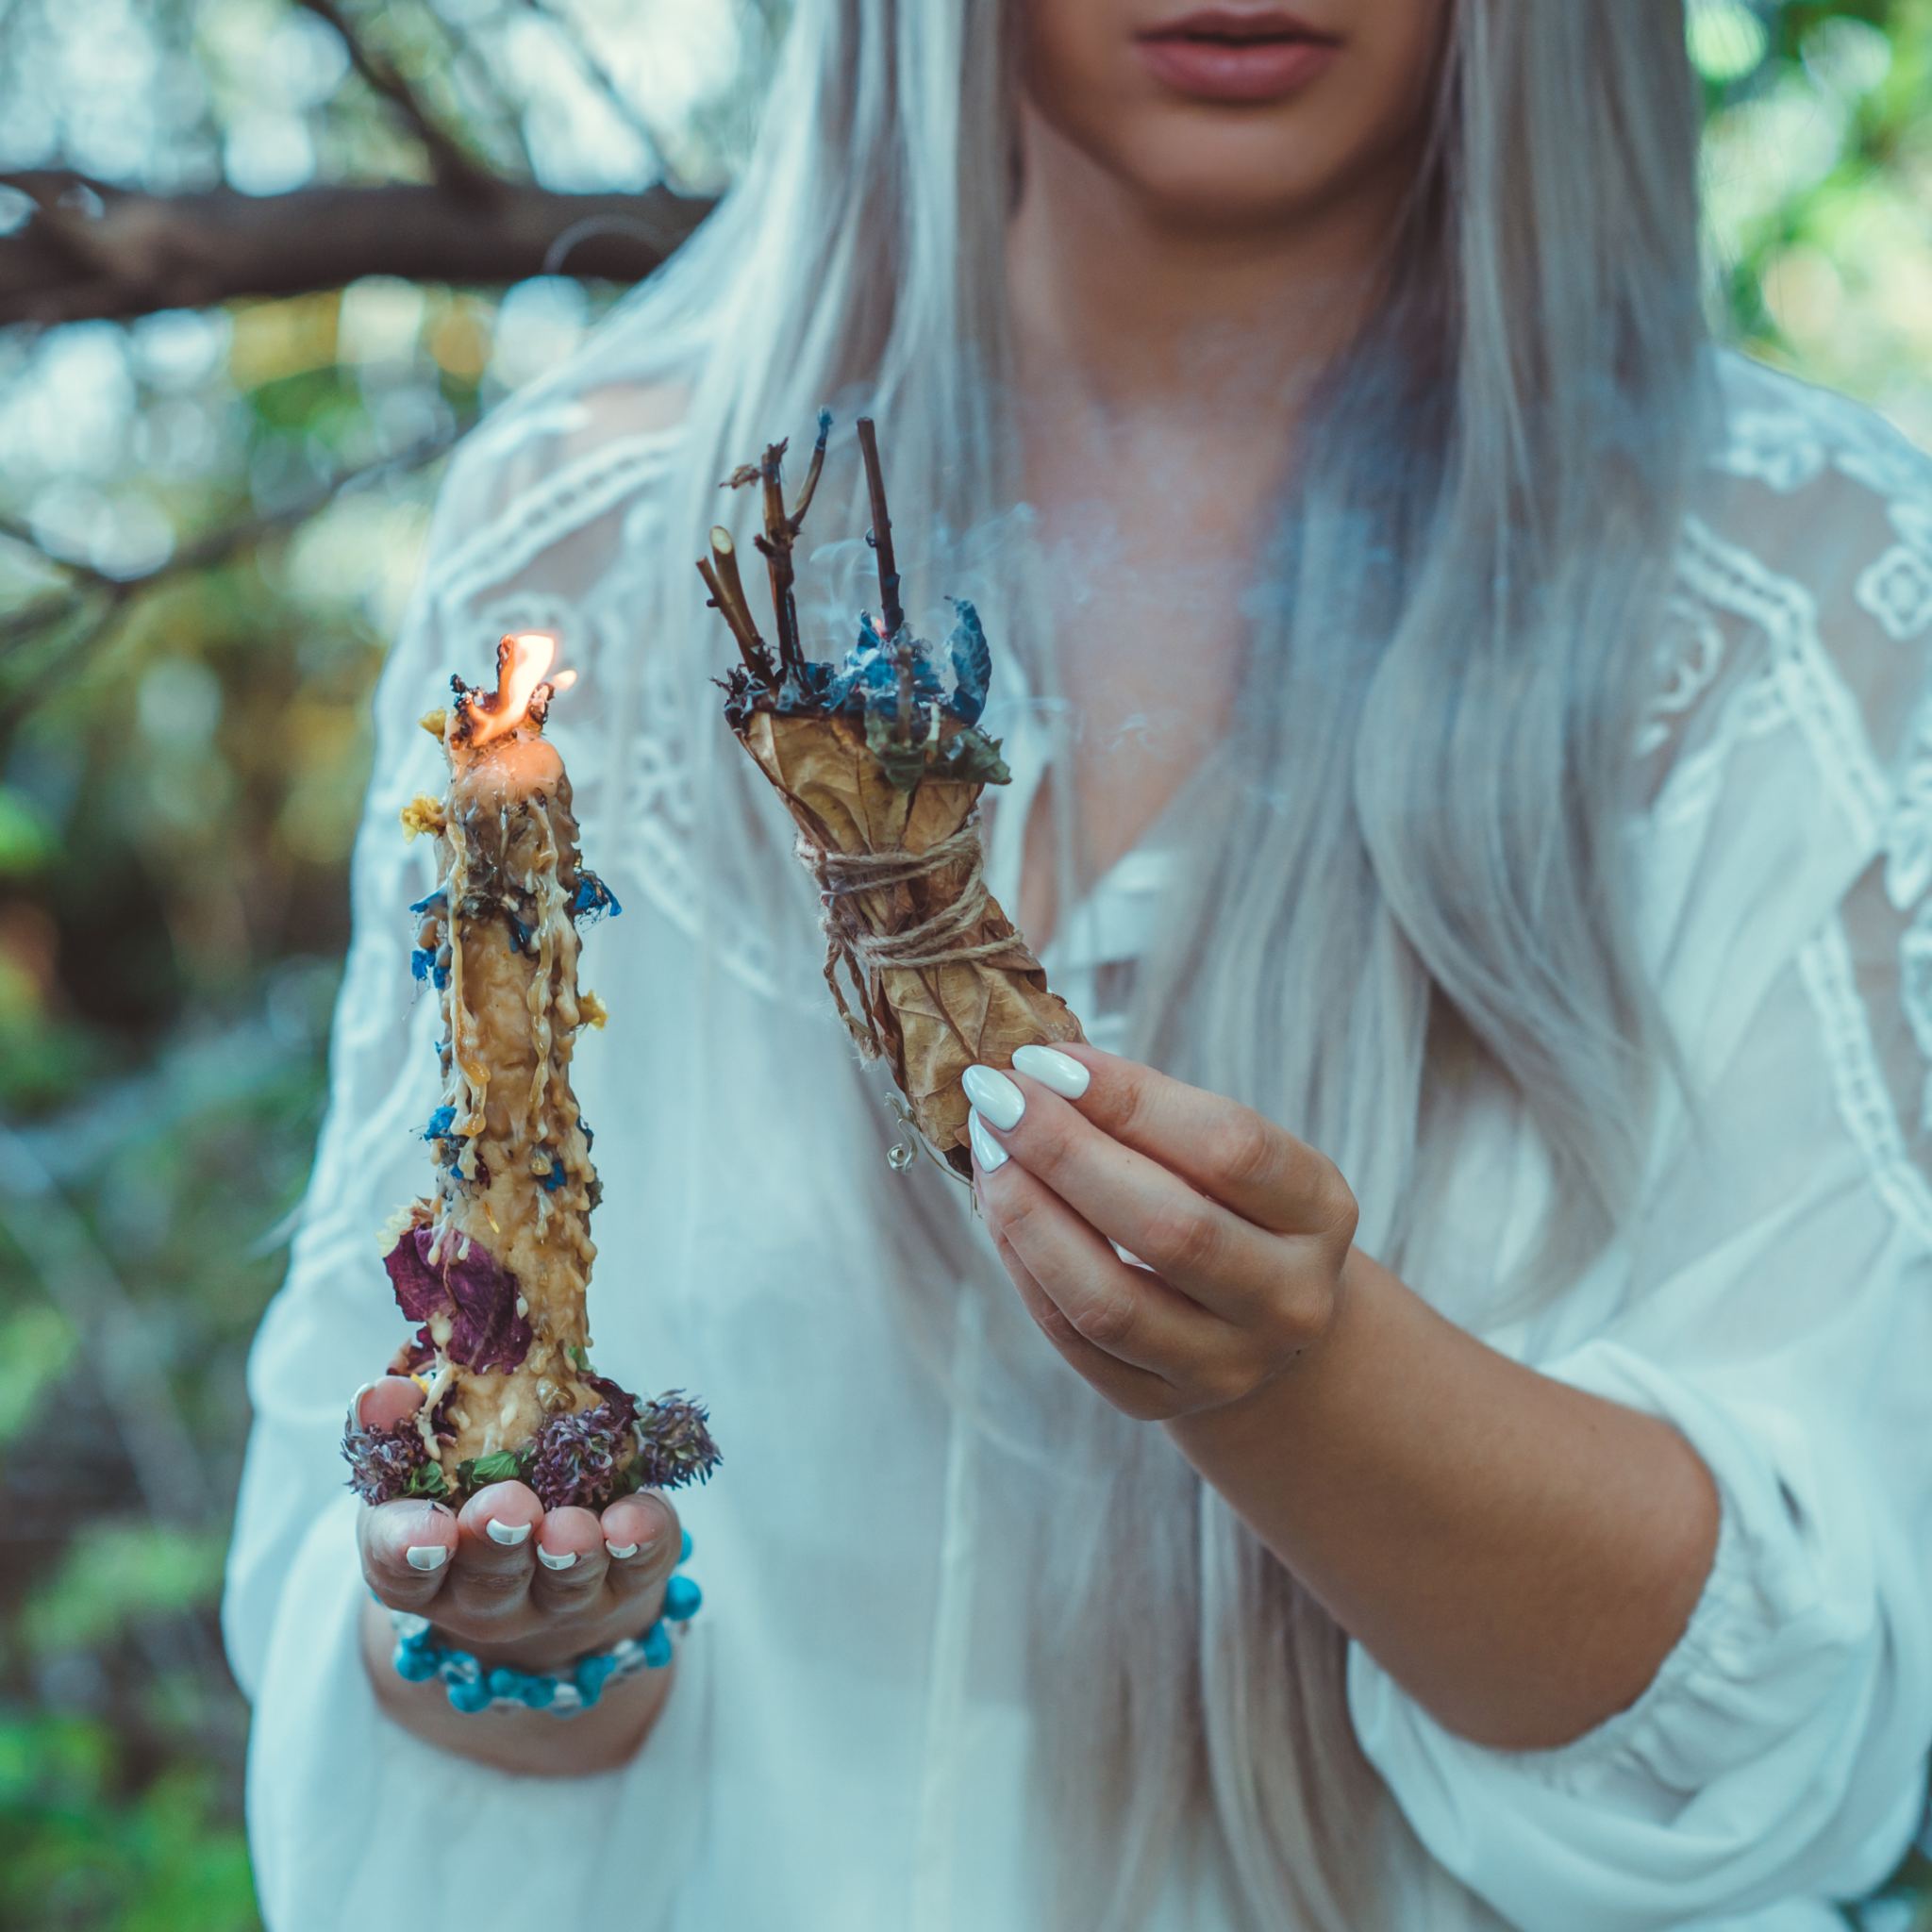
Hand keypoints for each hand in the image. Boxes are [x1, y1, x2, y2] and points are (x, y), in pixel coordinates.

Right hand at [355, 1378, 681, 1672]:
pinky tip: (635, 1520)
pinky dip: (640, 1541)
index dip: (409, 1551)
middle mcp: (486, 1596)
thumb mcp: (423, 1460)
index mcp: (423, 1562)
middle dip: (499, 1541)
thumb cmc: (467, 1490)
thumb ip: (404, 1426)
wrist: (543, 1558)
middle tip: (511, 1507)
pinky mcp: (627, 1581)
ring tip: (574, 1526)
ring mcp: (558, 1599)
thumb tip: (385, 1391)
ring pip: (564, 1584)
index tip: (428, 1532)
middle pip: (489, 1581)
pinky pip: (640, 1565)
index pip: (402, 1570)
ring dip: (570, 1553)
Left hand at [965, 1044, 1357, 1421]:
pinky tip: (997, 1209)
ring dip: (1031, 1217)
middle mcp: (1288, 1299)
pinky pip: (1073, 1340)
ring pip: (1110, 1303)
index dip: (1130, 1098)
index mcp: (1320, 1213)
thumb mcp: (1222, 1150)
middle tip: (997, 1096)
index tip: (1047, 1059)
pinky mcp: (1159, 1402)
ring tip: (988, 1152)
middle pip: (1169, 1229)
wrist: (1257, 1320)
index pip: (1230, 1148)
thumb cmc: (1226, 1204)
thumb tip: (1042, 1067)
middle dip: (1065, 1153)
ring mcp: (1227, 1365)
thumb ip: (1149, 1111)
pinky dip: (1024, 1268)